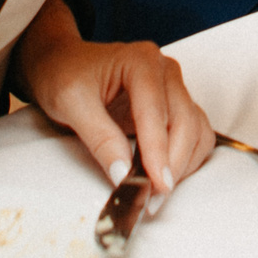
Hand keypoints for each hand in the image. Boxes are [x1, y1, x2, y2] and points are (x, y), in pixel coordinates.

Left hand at [13, 0, 212, 194]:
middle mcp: (165, 72)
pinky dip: (187, 157)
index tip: (155, 182)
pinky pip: (195, 133)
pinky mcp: (173, 106)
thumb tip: (123, 173)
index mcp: (141, 61)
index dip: (157, 149)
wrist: (61, 64)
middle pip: (185, 119)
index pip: (156, 109)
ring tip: (157, 190)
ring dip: (184, 163)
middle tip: (154, 195)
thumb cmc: (64, 74)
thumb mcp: (71, 103)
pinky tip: (164, 173)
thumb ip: (100, 138)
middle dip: (173, 161)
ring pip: (196, 129)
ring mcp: (172, 88)